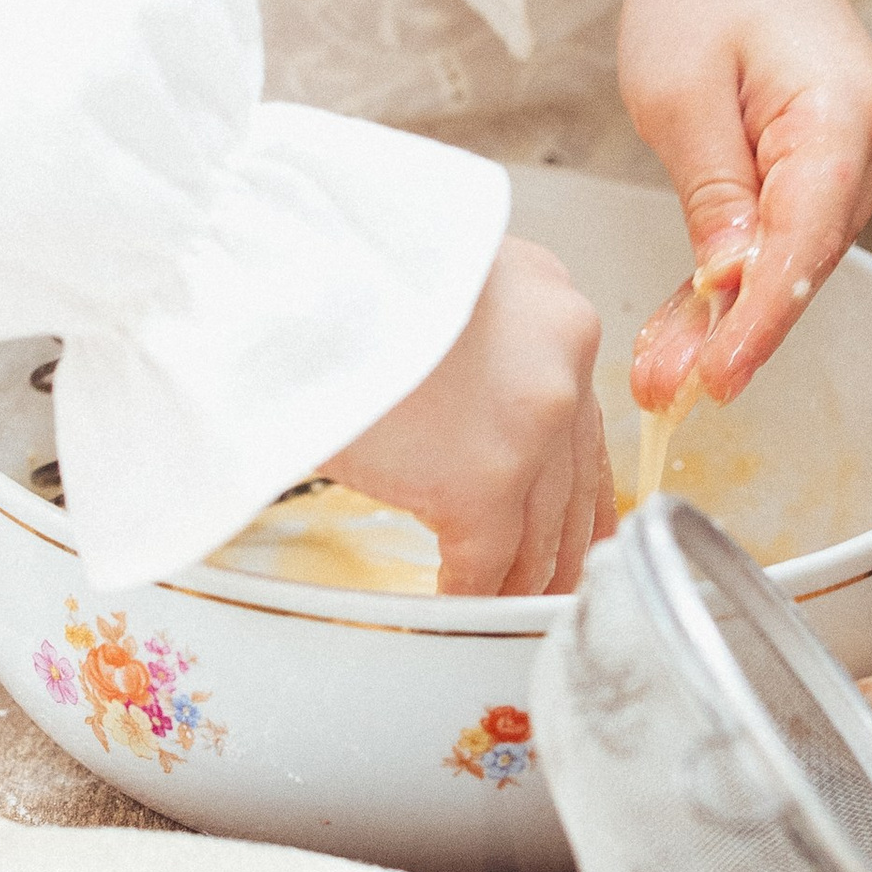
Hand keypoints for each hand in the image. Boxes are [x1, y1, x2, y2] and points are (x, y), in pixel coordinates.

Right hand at [324, 235, 610, 595]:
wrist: (291, 269)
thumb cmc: (334, 269)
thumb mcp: (428, 278)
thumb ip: (464, 335)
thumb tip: (445, 395)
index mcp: (547, 305)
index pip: (581, 415)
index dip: (573, 480)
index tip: (574, 522)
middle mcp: (561, 362)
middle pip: (574, 480)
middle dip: (561, 543)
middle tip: (548, 581)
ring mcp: (530, 427)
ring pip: (541, 530)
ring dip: (519, 576)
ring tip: (499, 603)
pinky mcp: (483, 484)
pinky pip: (487, 563)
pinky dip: (471, 591)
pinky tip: (453, 602)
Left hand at [570, 0, 871, 412]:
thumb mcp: (680, 94)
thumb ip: (715, 195)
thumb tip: (735, 287)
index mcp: (846, 111)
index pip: (807, 240)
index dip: (760, 321)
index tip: (716, 379)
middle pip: (807, 257)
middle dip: (735, 328)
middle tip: (665, 387)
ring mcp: (868, 149)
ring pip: (798, 253)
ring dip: (733, 310)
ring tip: (665, 370)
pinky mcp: (839, 158)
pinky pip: (792, 230)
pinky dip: (742, 273)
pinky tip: (694, 328)